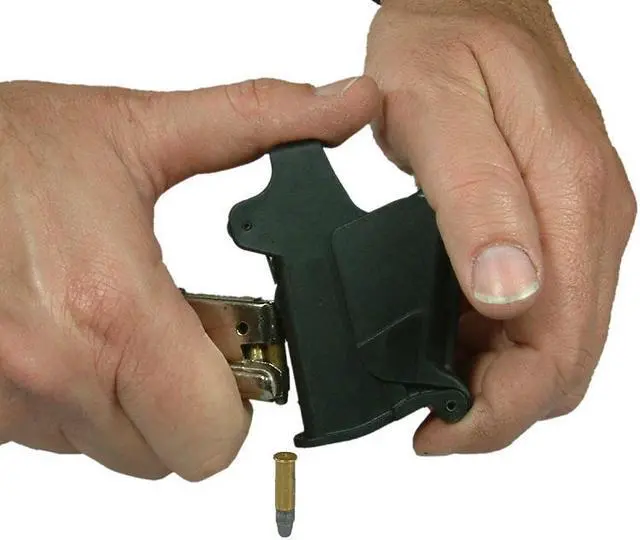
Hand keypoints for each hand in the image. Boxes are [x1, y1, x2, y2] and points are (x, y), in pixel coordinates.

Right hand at [0, 77, 378, 478]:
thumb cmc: (0, 146)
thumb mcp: (139, 127)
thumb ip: (260, 120)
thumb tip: (349, 103)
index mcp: (112, 312)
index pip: (212, 437)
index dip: (236, 402)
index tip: (234, 349)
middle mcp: (53, 375)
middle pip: (168, 454)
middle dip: (187, 400)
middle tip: (178, 328)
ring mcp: (7, 402)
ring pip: (109, 445)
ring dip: (130, 395)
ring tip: (116, 317)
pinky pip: (53, 432)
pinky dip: (77, 393)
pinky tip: (71, 327)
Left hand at [366, 0, 635, 453]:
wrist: (466, 6)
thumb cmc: (448, 44)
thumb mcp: (440, 117)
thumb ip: (478, 205)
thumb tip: (511, 295)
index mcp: (569, 202)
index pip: (559, 350)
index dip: (501, 411)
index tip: (440, 431)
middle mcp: (587, 223)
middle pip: (563, 360)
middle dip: (499, 407)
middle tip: (430, 417)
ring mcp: (575, 226)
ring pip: (552, 342)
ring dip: (496, 379)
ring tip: (430, 384)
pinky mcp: (554, 224)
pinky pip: (538, 309)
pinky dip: (495, 343)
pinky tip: (447, 339)